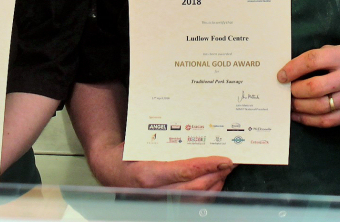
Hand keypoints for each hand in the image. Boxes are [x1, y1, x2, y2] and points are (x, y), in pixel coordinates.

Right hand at [88, 141, 233, 190]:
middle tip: (230, 163)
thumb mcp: (142, 142)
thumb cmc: (126, 153)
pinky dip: (205, 194)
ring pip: (195, 199)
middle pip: (194, 188)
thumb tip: (196, 132)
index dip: (208, 166)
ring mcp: (159, 202)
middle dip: (216, 175)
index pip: (185, 171)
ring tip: (225, 172)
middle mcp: (155, 192)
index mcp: (148, 174)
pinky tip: (213, 183)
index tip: (224, 160)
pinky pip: (190, 204)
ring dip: (214, 186)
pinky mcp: (164, 206)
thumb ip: (165, 141)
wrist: (109, 171)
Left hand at [277, 44, 339, 127]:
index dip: (293, 69)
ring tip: (290, 104)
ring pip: (320, 107)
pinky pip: (328, 121)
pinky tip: (300, 115)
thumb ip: (319, 58)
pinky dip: (309, 120)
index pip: (313, 61)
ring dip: (299, 107)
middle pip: (314, 87)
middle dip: (295, 91)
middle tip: (286, 92)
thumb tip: (290, 72)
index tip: (281, 76)